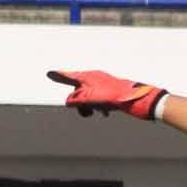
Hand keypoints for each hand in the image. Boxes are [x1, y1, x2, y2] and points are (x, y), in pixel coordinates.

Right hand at [46, 69, 167, 119]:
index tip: (49, 73)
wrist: (136, 98)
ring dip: (89, 106)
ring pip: (88, 96)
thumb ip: (76, 99)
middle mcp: (94, 78)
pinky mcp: (110, 91)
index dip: (59, 76)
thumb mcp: (90, 98)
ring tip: (97, 112)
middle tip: (87, 113)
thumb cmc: (114, 96)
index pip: (69, 76)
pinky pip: (98, 99)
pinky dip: (98, 107)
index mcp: (88, 77)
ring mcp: (103, 84)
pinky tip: (105, 113)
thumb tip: (68, 102)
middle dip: (79, 103)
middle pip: (78, 90)